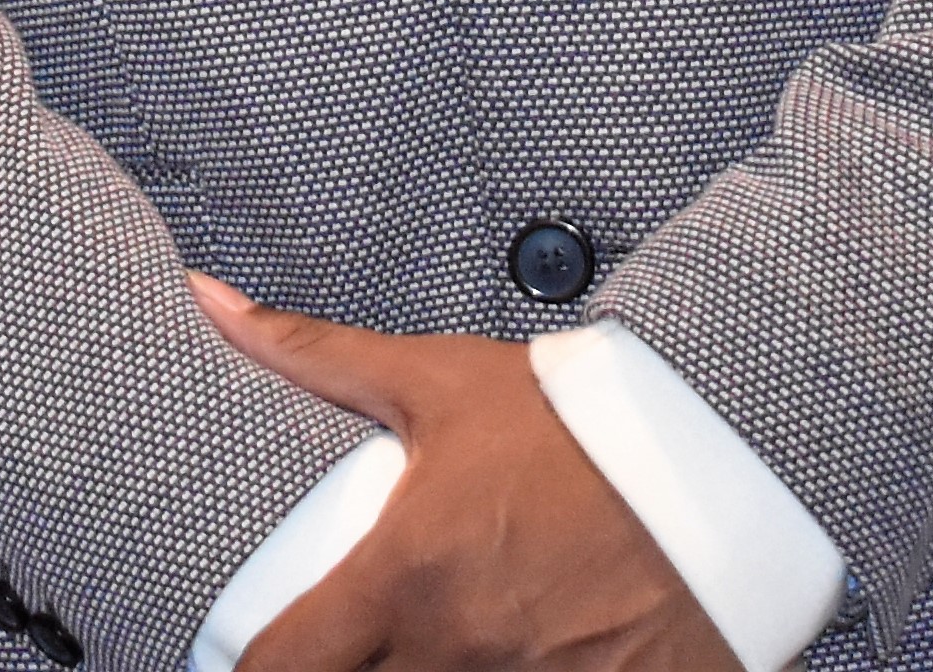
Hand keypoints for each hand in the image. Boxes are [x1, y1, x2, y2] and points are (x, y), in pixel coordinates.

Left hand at [198, 279, 732, 671]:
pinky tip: (487, 659)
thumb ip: (315, 351)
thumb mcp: (440, 385)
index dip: (246, 669)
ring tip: (403, 646)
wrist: (722, 480)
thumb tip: (210, 299)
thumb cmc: (576, 432)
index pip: (279, 670)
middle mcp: (454, 658)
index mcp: (403, 584)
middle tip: (329, 644)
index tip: (249, 652)